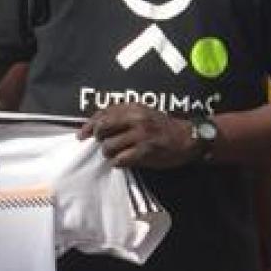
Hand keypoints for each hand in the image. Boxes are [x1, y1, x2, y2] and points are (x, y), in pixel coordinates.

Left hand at [81, 104, 198, 168]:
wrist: (188, 138)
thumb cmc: (163, 127)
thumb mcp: (143, 114)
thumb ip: (122, 116)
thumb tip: (95, 126)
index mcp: (134, 108)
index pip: (103, 114)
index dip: (89, 125)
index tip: (82, 135)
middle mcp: (136, 119)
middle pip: (102, 129)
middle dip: (100, 139)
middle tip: (105, 144)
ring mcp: (140, 135)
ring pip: (109, 147)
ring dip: (109, 153)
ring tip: (117, 154)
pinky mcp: (145, 152)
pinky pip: (120, 160)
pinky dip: (118, 162)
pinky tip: (124, 161)